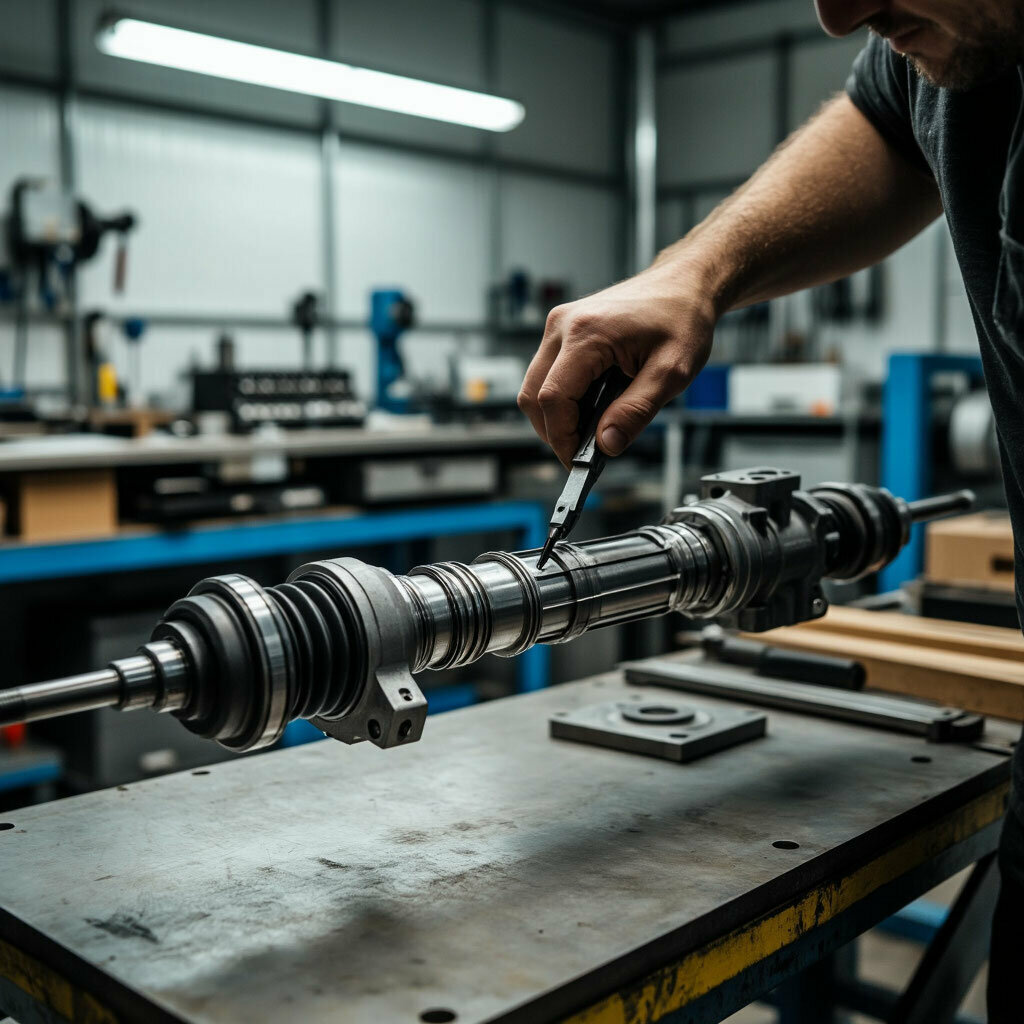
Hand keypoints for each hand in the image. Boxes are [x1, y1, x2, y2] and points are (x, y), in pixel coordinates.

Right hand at [517, 266, 716, 467]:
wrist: (685, 284)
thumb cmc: (682, 318)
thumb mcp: (672, 373)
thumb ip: (636, 412)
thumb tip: (607, 444)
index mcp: (586, 333)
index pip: (552, 398)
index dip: (561, 437)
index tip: (578, 460)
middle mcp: (563, 325)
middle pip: (533, 395)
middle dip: (554, 430)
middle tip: (583, 451)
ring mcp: (559, 325)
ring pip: (535, 386)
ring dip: (557, 414)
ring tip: (593, 426)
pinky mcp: (562, 330)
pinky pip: (547, 373)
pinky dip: (563, 397)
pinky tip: (593, 404)